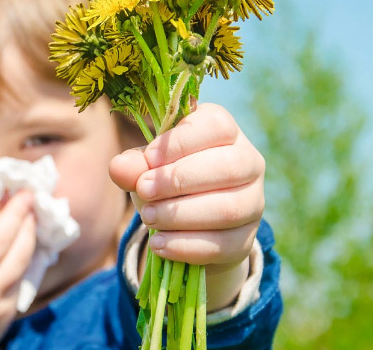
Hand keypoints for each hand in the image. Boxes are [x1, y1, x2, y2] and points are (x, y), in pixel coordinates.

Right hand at [0, 190, 35, 349]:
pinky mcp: (6, 313)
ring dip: (29, 231)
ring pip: (19, 256)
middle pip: (1, 237)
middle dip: (18, 211)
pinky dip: (26, 257)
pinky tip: (28, 244)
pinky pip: (21, 277)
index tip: (7, 192)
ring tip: (32, 215)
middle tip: (28, 194)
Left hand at [109, 103, 264, 307]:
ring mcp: (253, 202)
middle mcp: (248, 162)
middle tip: (144, 190)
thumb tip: (119, 168)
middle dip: (179, 180)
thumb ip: (134, 164)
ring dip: (181, 214)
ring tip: (148, 218)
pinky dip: (186, 246)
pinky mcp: (245, 239)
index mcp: (225, 131)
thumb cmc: (167, 177)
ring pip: (228, 209)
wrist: (186, 221)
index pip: (216, 126)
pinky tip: (160, 243)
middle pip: (227, 167)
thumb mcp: (148, 165)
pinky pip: (223, 245)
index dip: (181, 142)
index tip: (150, 158)